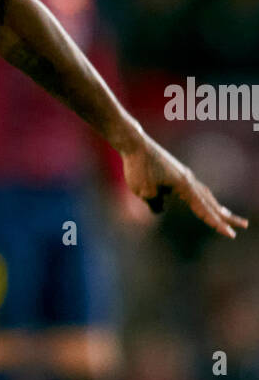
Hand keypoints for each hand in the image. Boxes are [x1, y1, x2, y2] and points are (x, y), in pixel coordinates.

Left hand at [121, 132, 248, 239]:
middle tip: (244, 225)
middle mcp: (189, 180)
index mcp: (185, 186)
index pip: (204, 210)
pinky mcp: (177, 172)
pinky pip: (192, 189)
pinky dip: (198, 199)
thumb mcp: (144, 192)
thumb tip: (159, 209)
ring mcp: (184, 175)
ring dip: (215, 207)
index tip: (231, 234)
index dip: (217, 224)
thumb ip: (155, 204)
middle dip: (226, 216)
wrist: (135, 144)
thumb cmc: (139, 169)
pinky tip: (196, 202)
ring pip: (204, 195)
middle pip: (212, 202)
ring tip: (226, 216)